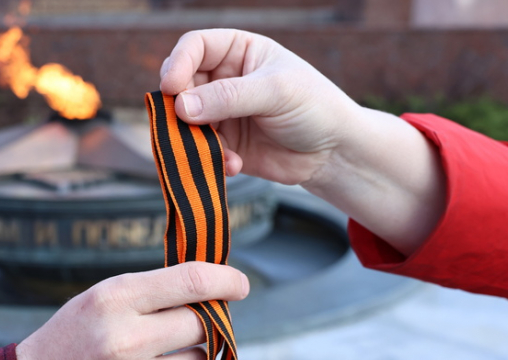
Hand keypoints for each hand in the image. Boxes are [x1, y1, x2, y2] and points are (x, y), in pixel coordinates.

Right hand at [16, 262, 249, 359]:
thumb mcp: (100, 300)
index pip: (189, 281)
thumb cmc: (73, 340)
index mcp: (113, 299)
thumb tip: (215, 292)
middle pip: (201, 325)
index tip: (239, 284)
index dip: (225, 279)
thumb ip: (152, 293)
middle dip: (202, 325)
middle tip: (183, 329)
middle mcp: (122, 339)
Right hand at [161, 29, 444, 254]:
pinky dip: (209, 160)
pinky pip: (200, 152)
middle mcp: (223, 80)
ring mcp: (221, 114)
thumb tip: (181, 106)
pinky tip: (233, 164)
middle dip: (179, 107)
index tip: (172, 87)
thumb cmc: (315, 107)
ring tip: (211, 150)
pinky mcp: (223, 145)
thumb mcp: (275, 91)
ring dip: (191, 139)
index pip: (194, 47)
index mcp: (237, 52)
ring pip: (184, 123)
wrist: (335, 153)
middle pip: (181, 87)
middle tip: (183, 123)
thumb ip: (228, 97)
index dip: (178, 63)